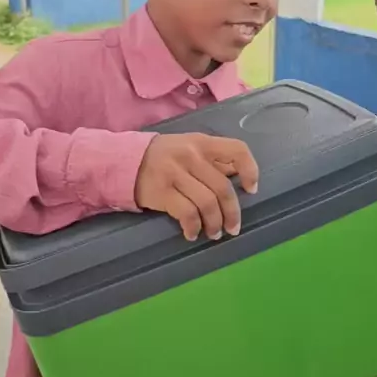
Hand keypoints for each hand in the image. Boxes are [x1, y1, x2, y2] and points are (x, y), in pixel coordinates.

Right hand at [135, 133, 258, 240]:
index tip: (250, 190)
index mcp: (202, 143)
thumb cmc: (165, 157)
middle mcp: (191, 156)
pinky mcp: (162, 191)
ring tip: (214, 233)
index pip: (237, 150)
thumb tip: (239, 178)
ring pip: (207, 203)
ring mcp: (175, 173)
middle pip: (223, 188)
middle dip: (232, 213)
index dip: (250, 171)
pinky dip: (193, 227)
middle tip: (233, 228)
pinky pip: (187, 213)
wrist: (126, 162)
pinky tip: (192, 233)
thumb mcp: (189, 148)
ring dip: (214, 224)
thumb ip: (212, 161)